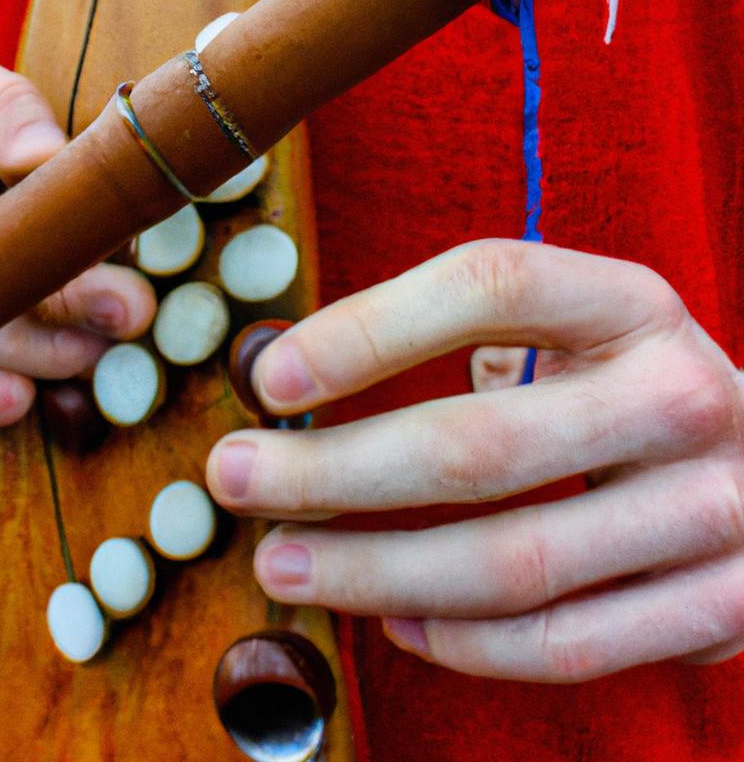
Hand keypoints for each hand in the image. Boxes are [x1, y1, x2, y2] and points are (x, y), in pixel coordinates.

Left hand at [206, 239, 743, 681]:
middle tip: (235, 478)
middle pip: (477, 446)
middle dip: (331, 473)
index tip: (269, 377)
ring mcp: (715, 506)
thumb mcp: (567, 326)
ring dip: (373, 571)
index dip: (368, 329)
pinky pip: (568, 644)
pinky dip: (465, 643)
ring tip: (282, 563)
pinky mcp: (726, 604)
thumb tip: (290, 379)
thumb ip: (456, 334)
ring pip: (511, 562)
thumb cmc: (622, 385)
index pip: (489, 285)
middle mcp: (678, 395)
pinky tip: (394, 619)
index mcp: (628, 304)